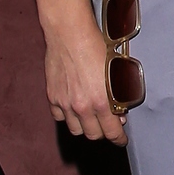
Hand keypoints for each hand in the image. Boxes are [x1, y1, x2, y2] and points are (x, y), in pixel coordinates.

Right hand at [42, 13, 126, 143]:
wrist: (70, 34)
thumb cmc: (96, 47)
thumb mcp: (116, 72)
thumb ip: (119, 95)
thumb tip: (120, 113)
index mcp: (102, 101)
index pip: (112, 132)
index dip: (118, 138)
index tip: (121, 140)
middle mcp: (82, 107)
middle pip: (93, 135)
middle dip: (103, 133)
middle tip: (108, 126)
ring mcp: (65, 103)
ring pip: (75, 130)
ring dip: (85, 127)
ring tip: (91, 118)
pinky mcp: (53, 97)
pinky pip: (60, 117)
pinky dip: (67, 116)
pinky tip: (74, 108)